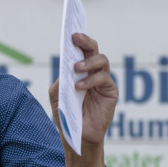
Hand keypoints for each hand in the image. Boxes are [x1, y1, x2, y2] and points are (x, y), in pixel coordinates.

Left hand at [49, 33, 117, 148]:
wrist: (77, 136)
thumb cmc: (66, 115)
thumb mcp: (57, 96)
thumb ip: (60, 80)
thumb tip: (66, 66)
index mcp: (79, 70)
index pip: (80, 50)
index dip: (78, 39)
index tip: (70, 31)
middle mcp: (92, 72)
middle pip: (93, 49)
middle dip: (85, 41)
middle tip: (75, 38)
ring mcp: (102, 81)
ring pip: (102, 60)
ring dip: (88, 61)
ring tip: (76, 68)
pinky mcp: (110, 91)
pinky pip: (104, 78)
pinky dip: (90, 80)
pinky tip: (79, 87)